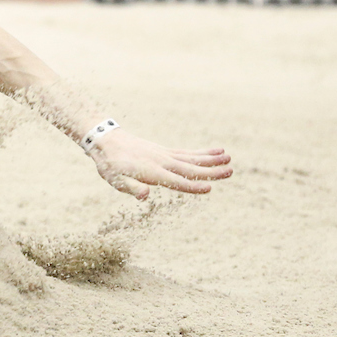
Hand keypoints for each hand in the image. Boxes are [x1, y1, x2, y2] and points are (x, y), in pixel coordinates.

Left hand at [88, 129, 231, 199]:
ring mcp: (164, 154)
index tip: (209, 188)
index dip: (191, 186)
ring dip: (210, 159)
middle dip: (210, 171)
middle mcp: (162, 162)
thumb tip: (145, 196)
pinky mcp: (164, 151)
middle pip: (190, 168)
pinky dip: (201, 152)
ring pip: (192, 158)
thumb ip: (131, 187)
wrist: (106, 140)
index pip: (175, 181)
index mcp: (152, 172)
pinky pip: (186, 152)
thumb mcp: (115, 179)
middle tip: (230, 171)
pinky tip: (215, 151)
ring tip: (229, 157)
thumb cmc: (110, 164)